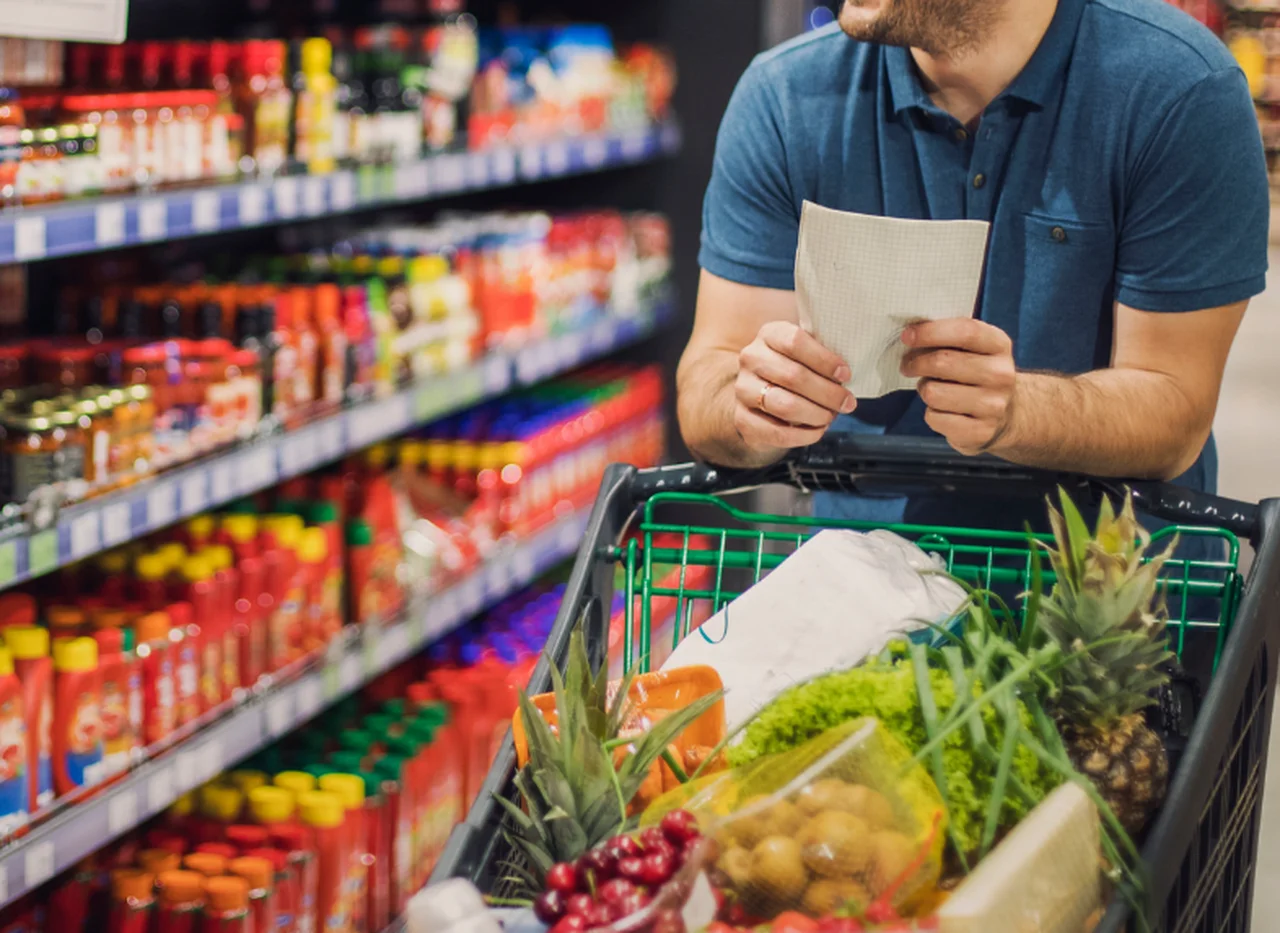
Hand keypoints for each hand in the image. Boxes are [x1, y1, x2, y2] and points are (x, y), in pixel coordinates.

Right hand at [734, 321, 855, 453]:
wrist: (760, 394)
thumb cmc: (792, 369)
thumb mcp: (805, 352)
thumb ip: (822, 355)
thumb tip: (846, 376)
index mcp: (769, 334)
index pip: (795, 342)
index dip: (824, 360)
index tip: (845, 374)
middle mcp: (751, 358)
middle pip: (793, 376)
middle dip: (828, 393)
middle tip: (847, 403)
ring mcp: (743, 389)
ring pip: (785, 405)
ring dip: (816, 414)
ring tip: (831, 416)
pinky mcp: (742, 418)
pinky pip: (777, 432)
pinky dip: (804, 435)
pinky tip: (817, 430)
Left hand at [900, 318, 1016, 454]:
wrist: (1006, 416)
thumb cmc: (976, 375)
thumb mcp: (973, 349)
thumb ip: (948, 337)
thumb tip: (910, 335)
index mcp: (999, 345)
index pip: (965, 331)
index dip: (931, 332)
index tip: (907, 336)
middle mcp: (1001, 374)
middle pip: (943, 362)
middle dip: (916, 363)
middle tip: (908, 366)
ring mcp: (993, 405)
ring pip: (933, 392)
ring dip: (924, 389)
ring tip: (931, 389)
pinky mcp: (980, 432)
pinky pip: (934, 418)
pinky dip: (931, 414)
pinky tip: (942, 410)